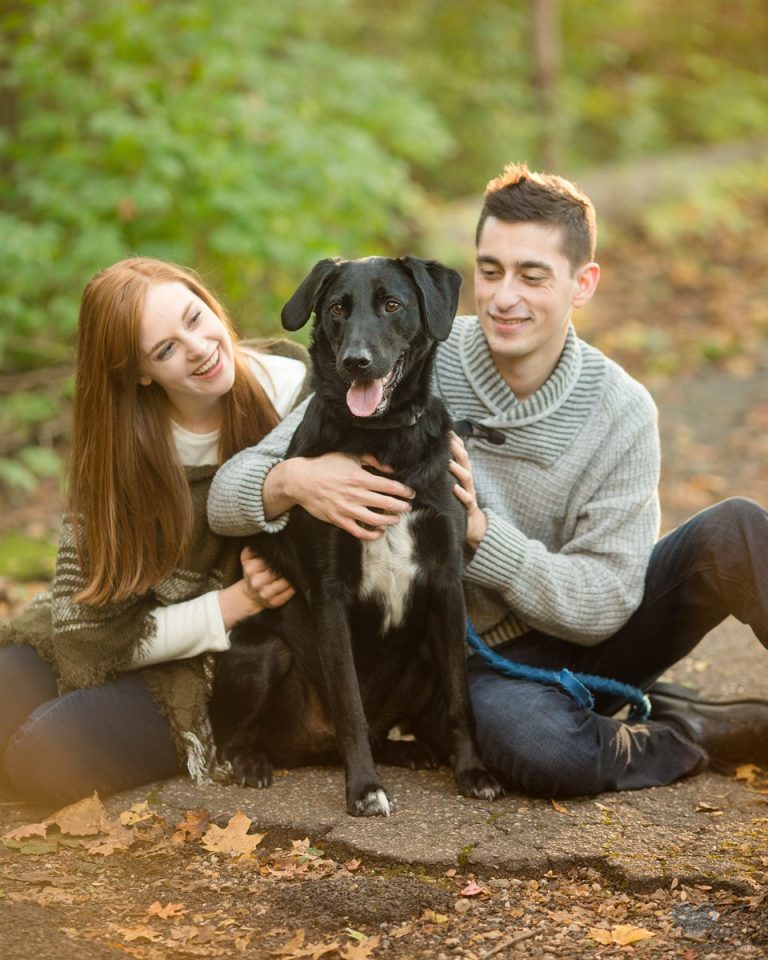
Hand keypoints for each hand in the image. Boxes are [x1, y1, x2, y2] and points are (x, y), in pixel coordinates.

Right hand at [217, 549, 294, 628]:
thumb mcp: (248, 559)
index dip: (278, 557)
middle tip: (293, 562)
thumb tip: (268, 540)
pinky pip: (289, 592)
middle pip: (278, 571)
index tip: (284, 555)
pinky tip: (294, 582)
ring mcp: (265, 594)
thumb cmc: (253, 573)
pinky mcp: (274, 603)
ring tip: (295, 571)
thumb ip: (255, 549)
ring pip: (285, 582)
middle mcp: (256, 582)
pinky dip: (293, 586)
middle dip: (286, 567)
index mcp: (249, 568)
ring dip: (292, 576)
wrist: (250, 595)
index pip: (269, 560)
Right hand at [265, 452, 414, 540]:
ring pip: (376, 520)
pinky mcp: (339, 520)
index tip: (411, 494)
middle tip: (408, 507)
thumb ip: (371, 461)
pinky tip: (379, 531)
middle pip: (386, 504)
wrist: (300, 480)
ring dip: (390, 520)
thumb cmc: (325, 465)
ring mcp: (347, 509)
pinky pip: (360, 532)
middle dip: (401, 506)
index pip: (388, 486)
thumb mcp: (348, 456)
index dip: (403, 491)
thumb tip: (391, 469)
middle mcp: (355, 494)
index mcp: (358, 477)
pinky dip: (373, 534)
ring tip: (396, 518)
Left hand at [449, 433, 487, 550]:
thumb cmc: (457, 502)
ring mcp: (470, 492)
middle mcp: (467, 480)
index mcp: (462, 473)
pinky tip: (453, 489)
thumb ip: (443, 472)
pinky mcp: (469, 507)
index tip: (446, 429)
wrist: (473, 526)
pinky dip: (461, 493)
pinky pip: (467, 499)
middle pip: (465, 460)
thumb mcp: (451, 485)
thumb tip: (426, 459)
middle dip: (457, 449)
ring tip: (447, 462)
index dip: (455, 441)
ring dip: (457, 469)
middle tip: (446, 439)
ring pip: (466, 477)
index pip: (460, 453)